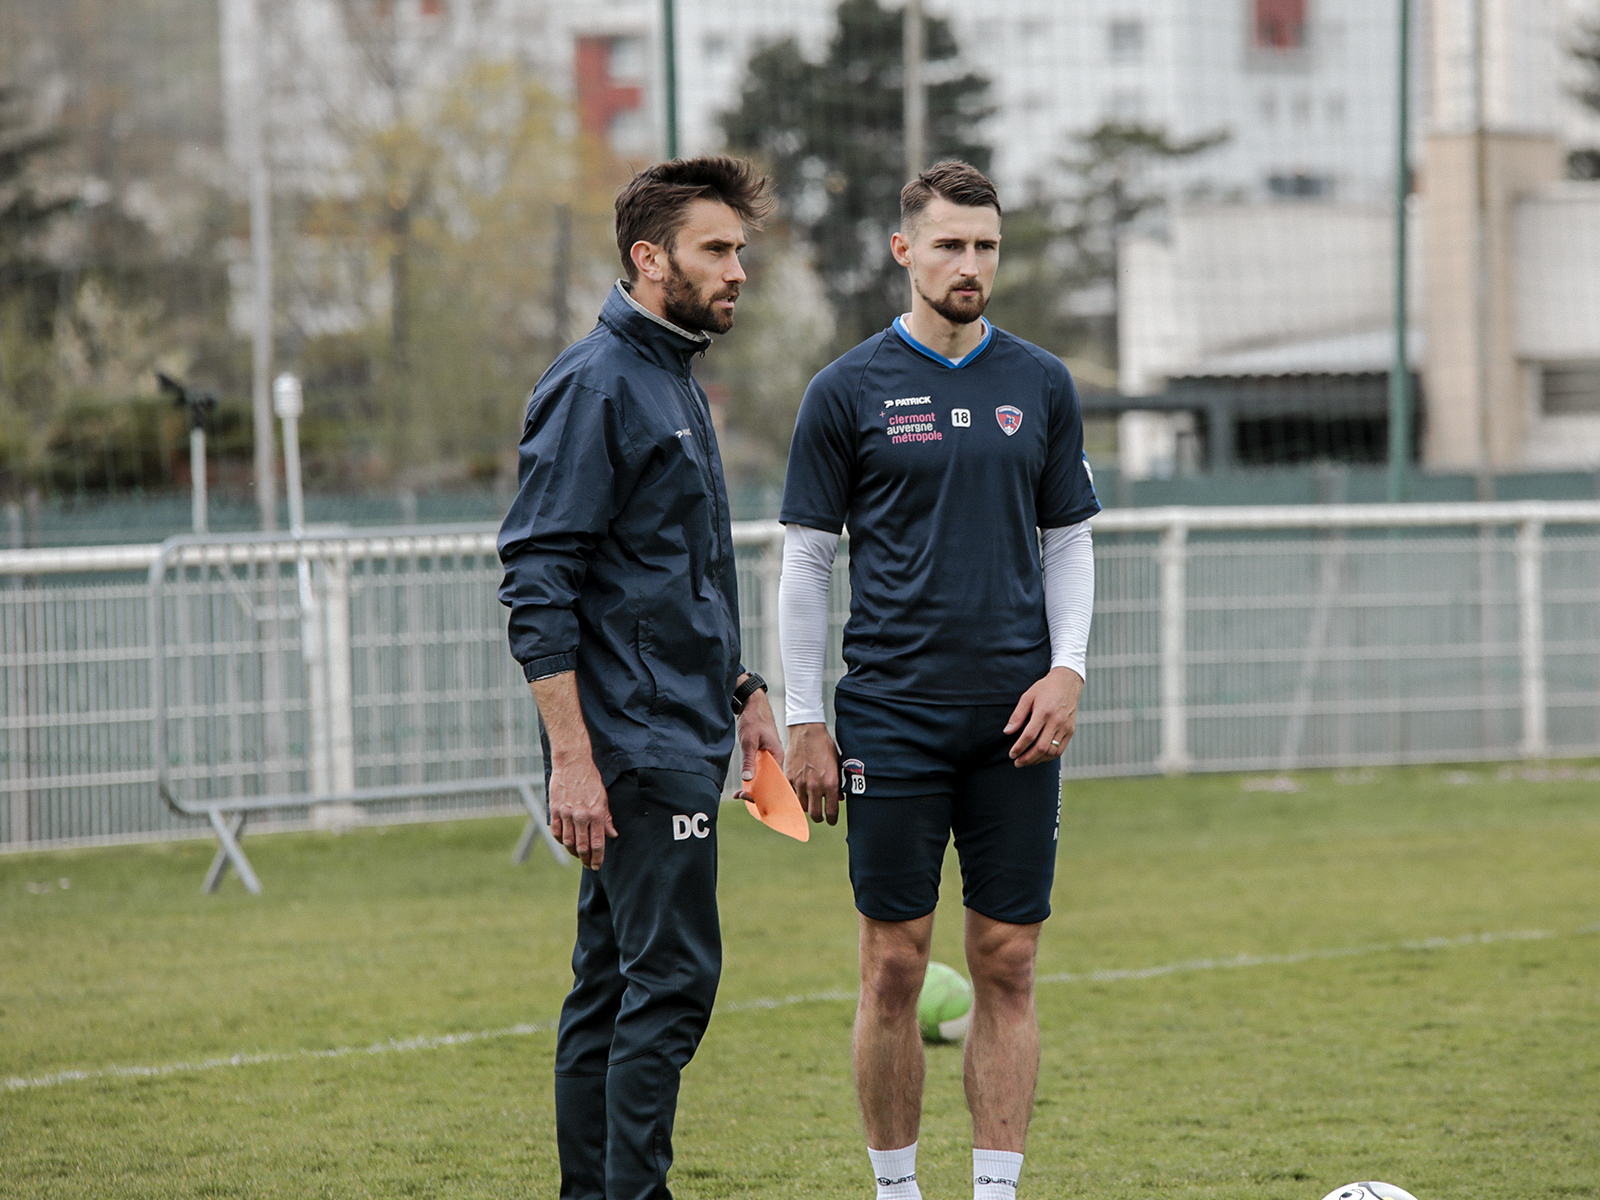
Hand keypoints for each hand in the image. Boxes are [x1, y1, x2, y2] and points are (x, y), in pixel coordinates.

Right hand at [547, 755, 615, 868]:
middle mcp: (581, 816)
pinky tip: (566, 842)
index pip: (598, 843)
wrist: (573, 763)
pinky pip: (557, 832)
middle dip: (586, 860)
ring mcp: (567, 813)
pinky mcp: (555, 810)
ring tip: (578, 855)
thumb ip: (607, 818)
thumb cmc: (591, 780)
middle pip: (582, 847)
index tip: (597, 866)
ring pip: (568, 842)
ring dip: (573, 852)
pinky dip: (561, 840)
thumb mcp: (604, 798)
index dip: (598, 858)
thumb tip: (613, 834)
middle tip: (589, 865)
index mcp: (597, 814)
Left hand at [735, 684, 783, 799]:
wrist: (752, 705)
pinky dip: (752, 778)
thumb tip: (748, 779)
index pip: (776, 781)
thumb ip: (749, 759)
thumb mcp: (749, 740)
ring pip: (763, 777)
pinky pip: (759, 771)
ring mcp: (769, 758)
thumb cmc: (754, 719)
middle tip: (740, 796)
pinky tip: (744, 784)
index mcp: (778, 756)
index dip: (765, 792)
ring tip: (739, 794)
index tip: (750, 797)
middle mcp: (775, 759)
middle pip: (770, 782)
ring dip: (753, 786)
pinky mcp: (762, 755)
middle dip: (757, 792)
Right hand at [786, 722, 840, 824]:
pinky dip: (795, 796)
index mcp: (830, 783)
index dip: (832, 819)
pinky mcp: (789, 777)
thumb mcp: (837, 764)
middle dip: (819, 817)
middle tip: (821, 815)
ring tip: (810, 804)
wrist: (807, 731)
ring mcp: (800, 782)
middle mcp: (815, 786)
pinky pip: (792, 794)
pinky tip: (800, 793)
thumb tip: (838, 798)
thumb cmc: (824, 745)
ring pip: (802, 807)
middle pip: (815, 814)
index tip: (832, 820)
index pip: (831, 811)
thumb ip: (838, 783)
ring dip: (807, 807)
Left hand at [1004, 666, 1083, 766]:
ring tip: (1026, 761)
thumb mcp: (1027, 697)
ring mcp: (1065, 727)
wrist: (1067, 683)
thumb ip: (1017, 715)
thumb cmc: (1045, 688)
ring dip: (1037, 760)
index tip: (1011, 754)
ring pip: (1051, 752)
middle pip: (1041, 748)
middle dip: (1027, 758)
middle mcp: (1056, 721)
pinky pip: (1060, 750)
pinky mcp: (1070, 730)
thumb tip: (1008, 732)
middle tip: (1017, 762)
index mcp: (1043, 712)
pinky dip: (1049, 757)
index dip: (1019, 748)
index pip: (1029, 736)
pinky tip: (1039, 757)